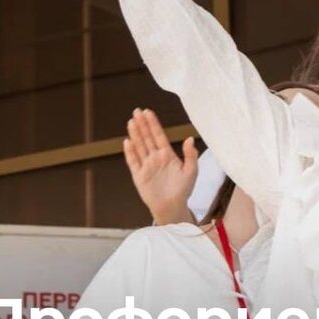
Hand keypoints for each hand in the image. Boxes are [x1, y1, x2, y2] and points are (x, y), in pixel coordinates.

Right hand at [123, 109, 198, 224]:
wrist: (172, 207)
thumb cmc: (183, 189)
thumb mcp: (191, 171)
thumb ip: (191, 155)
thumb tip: (189, 138)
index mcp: (167, 155)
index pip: (159, 136)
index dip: (153, 124)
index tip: (148, 112)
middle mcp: (155, 158)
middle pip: (147, 138)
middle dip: (142, 124)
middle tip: (136, 111)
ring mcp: (146, 166)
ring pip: (139, 147)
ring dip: (135, 134)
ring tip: (131, 121)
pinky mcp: (139, 176)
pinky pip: (133, 162)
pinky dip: (130, 152)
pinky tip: (127, 141)